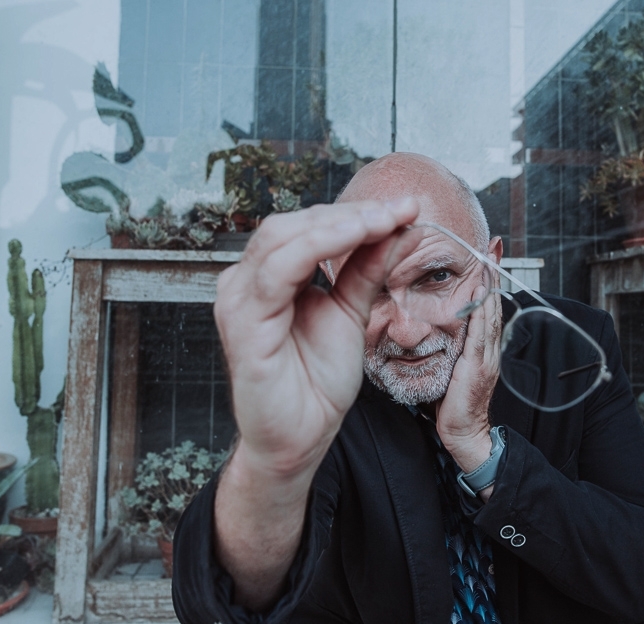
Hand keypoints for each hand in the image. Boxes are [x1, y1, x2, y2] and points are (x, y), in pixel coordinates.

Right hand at [215, 198, 420, 477]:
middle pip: (293, 224)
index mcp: (267, 277)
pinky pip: (278, 271)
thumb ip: (367, 268)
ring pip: (284, 238)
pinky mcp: (242, 324)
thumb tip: (398, 225)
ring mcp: (239, 300)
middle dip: (352, 213)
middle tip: (400, 209)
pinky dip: (320, 246)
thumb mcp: (351, 312)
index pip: (307, 227)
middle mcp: (246, 282)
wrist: (302, 436)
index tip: (405, 207)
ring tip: (385, 219)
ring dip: (340, 223)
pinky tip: (357, 236)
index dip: (356, 213)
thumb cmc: (316, 380)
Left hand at [436, 272, 502, 484]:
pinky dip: (481, 313)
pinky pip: (480, 335)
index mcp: (484, 347)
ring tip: (488, 260)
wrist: (464, 432)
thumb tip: (441, 324)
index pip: (489, 306)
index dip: (490, 280)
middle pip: (494, 303)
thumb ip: (453, 345)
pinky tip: (480, 296)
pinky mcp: (478, 367)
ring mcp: (487, 357)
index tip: (489, 255)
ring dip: (490, 286)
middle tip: (493, 246)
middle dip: (494, 273)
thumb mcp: (453, 366)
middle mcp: (490, 348)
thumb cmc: (453, 403)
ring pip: (490, 314)